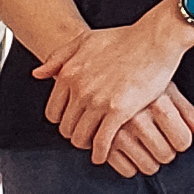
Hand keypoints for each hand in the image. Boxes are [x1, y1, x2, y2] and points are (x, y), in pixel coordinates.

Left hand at [33, 8, 193, 158]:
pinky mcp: (119, 111)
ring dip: (86, 144)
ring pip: (81, 137)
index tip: (72, 122)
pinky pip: (102, 142)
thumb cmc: (124, 39)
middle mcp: (80, 89)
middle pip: (66, 127)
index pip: (53, 112)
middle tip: (85, 135)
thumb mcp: (84, 40)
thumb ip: (58, 57)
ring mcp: (99, 101)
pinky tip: (103, 155)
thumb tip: (37, 74)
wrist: (155, 39)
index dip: (62, 121)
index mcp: (69, 73)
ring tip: (94, 144)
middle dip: (74, 133)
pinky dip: (100, 153)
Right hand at [91, 88, 193, 176]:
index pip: (183, 140)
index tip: (177, 136)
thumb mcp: (165, 88)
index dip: (183, 142)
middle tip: (160, 141)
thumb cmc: (140, 80)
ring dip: (150, 161)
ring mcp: (117, 132)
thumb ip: (186, 111)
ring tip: (145, 146)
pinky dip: (130, 166)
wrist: (101, 69)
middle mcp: (137, 118)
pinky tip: (129, 151)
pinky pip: (126, 171)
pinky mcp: (102, 143)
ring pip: (148, 167)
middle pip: (166, 156)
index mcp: (156, 103)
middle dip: (166, 152)